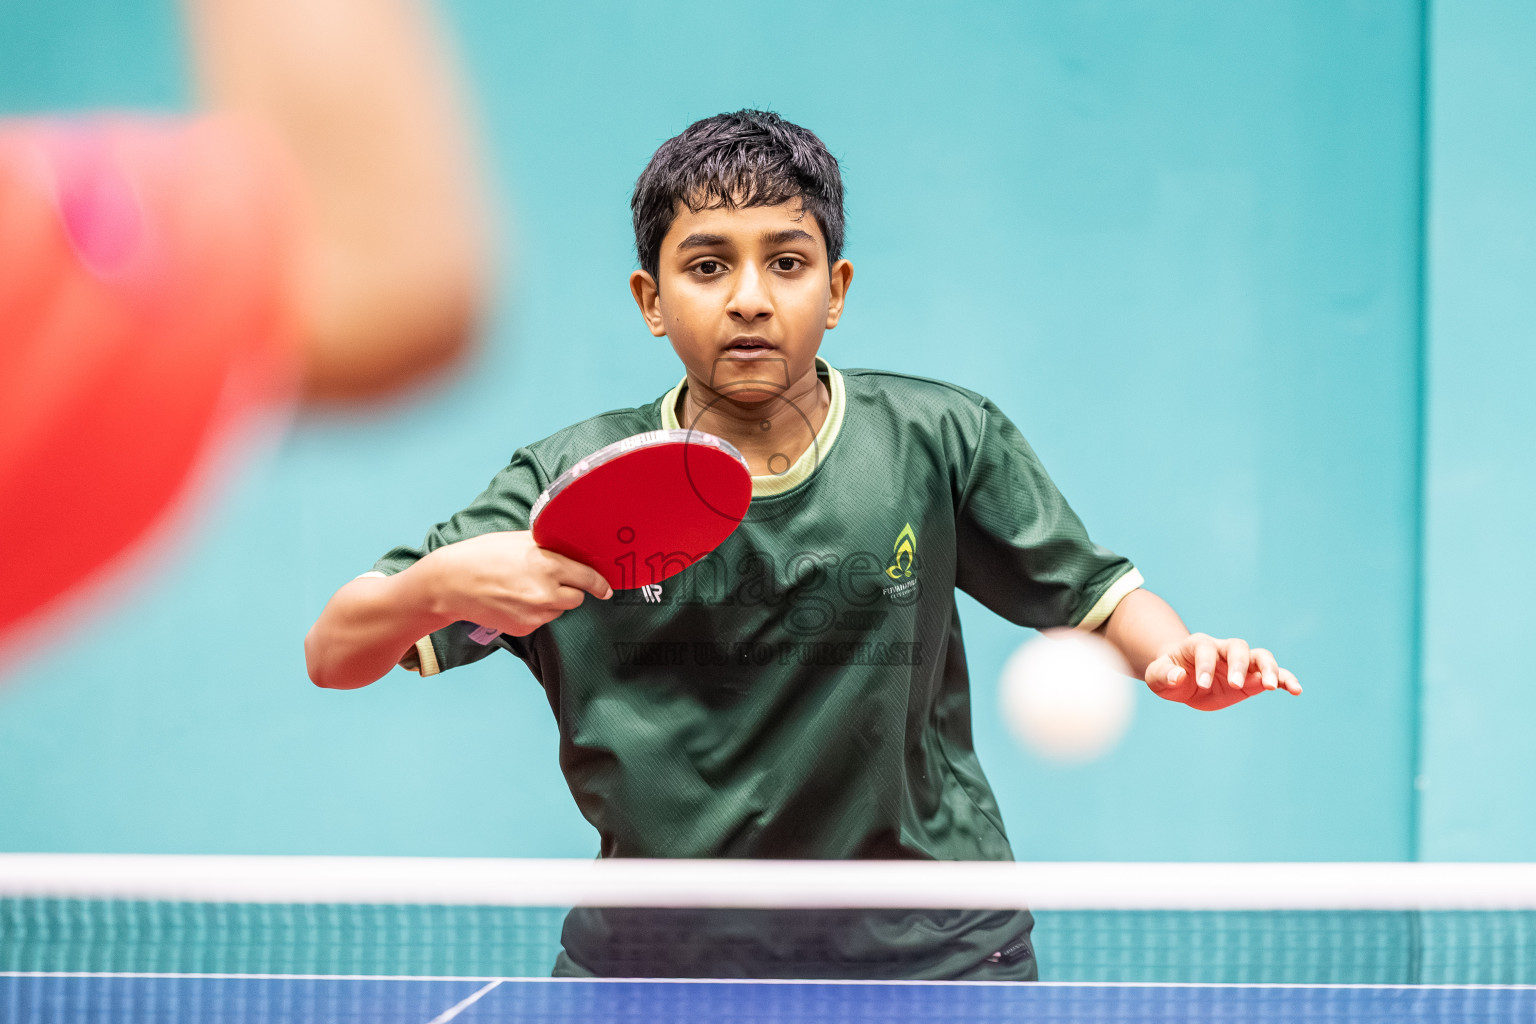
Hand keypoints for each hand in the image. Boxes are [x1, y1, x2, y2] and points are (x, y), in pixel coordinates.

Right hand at [425, 530, 610, 635]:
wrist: (451, 583)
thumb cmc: (482, 555)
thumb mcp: (519, 540)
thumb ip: (549, 547)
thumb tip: (572, 550)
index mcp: (548, 566)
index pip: (589, 579)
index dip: (600, 583)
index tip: (606, 587)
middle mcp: (546, 593)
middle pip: (577, 598)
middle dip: (571, 590)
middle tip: (554, 580)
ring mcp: (534, 614)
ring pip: (559, 610)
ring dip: (553, 602)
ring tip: (527, 588)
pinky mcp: (523, 628)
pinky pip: (542, 621)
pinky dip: (536, 612)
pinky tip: (515, 600)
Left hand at [1144, 633, 1300, 710]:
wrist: (1180, 679)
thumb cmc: (1167, 674)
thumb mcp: (1157, 676)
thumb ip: (1164, 675)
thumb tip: (1177, 676)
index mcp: (1198, 644)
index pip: (1206, 648)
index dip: (1205, 665)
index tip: (1202, 684)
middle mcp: (1223, 649)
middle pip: (1238, 647)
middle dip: (1239, 664)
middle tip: (1236, 685)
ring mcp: (1240, 663)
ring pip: (1261, 656)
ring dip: (1269, 669)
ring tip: (1273, 686)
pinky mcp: (1253, 678)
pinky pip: (1274, 675)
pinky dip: (1285, 680)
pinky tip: (1296, 690)